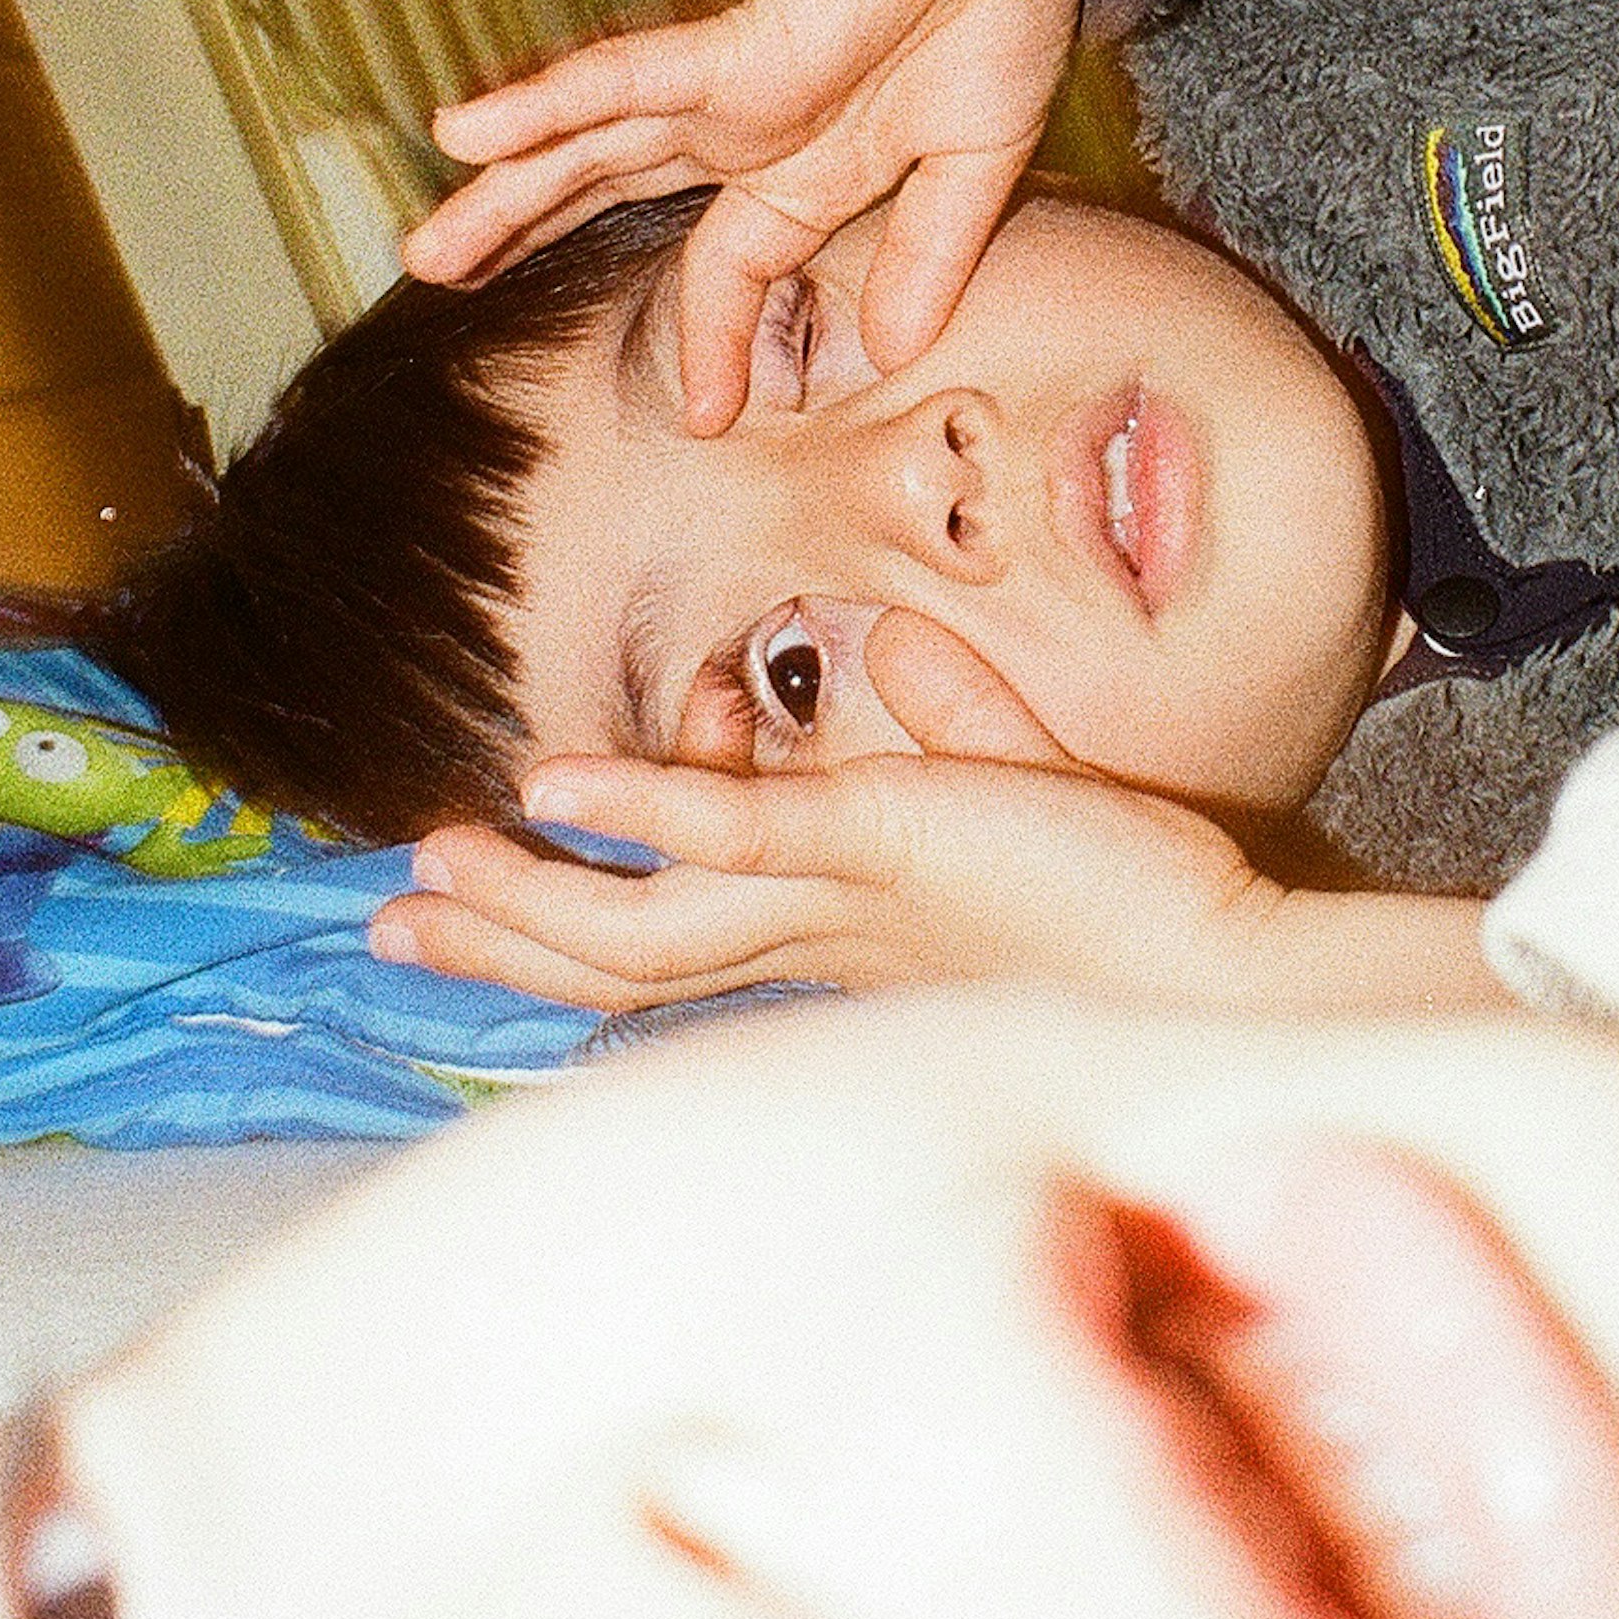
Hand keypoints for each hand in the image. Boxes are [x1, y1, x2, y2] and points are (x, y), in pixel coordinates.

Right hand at [367, 609, 1491, 1020]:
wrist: (1229, 967)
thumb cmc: (1147, 898)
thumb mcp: (1019, 778)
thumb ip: (955, 718)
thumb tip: (906, 652)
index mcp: (838, 939)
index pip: (677, 948)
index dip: (570, 929)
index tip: (476, 907)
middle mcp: (818, 946)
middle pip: (624, 962)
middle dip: (502, 942)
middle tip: (389, 925)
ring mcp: (840, 909)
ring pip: (645, 927)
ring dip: (530, 896)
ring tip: (424, 869)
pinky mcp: (880, 850)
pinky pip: (730, 835)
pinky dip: (637, 810)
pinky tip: (549, 789)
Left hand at [405, 0, 1086, 424]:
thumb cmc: (995, 2)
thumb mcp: (972, 162)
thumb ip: (932, 252)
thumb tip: (901, 346)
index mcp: (804, 164)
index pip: (730, 269)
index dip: (714, 342)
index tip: (712, 417)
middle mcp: (748, 128)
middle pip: (608, 190)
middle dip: (524, 232)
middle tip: (441, 278)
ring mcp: (729, 87)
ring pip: (589, 146)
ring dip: (505, 193)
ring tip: (425, 249)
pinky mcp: (734, 45)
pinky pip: (622, 78)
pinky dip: (544, 103)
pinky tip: (467, 129)